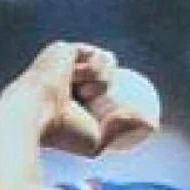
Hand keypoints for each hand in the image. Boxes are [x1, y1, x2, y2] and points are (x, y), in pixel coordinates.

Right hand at [12, 41, 134, 156]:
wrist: (36, 113)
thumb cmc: (63, 133)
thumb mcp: (99, 140)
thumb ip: (122, 129)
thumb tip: (154, 125)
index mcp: (70, 101)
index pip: (103, 96)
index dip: (120, 98)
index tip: (135, 109)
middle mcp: (67, 80)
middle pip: (107, 78)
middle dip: (116, 87)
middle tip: (122, 105)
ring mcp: (66, 63)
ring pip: (107, 66)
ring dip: (103, 84)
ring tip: (84, 95)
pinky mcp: (66, 48)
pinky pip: (101, 57)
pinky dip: (98, 71)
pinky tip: (80, 80)